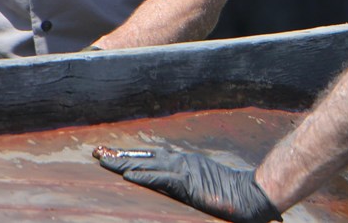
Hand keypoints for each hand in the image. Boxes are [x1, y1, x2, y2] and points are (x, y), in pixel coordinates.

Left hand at [95, 146, 281, 222]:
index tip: (111, 154)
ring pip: (147, 164)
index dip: (131, 155)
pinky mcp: (188, 183)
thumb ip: (186, 184)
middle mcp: (182, 161)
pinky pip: (161, 179)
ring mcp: (184, 170)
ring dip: (123, 163)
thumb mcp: (203, 186)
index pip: (152, 156)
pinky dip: (143, 176)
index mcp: (185, 161)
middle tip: (97, 152)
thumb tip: (173, 187)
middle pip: (144, 156)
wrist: (250, 195)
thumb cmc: (230, 194)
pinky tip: (128, 176)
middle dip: (119, 154)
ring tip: (103, 161)